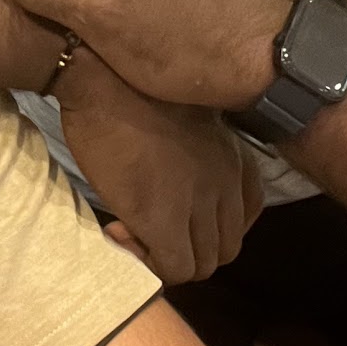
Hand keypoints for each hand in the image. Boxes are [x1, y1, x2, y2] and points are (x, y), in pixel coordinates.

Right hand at [53, 44, 263, 283]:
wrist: (100, 77)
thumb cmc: (134, 86)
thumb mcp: (192, 115)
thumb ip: (203, 150)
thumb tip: (184, 176)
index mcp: (236, 158)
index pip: (247, 217)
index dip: (211, 227)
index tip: (180, 217)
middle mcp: (227, 183)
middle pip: (225, 248)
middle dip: (189, 248)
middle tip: (150, 229)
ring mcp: (197, 203)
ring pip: (201, 265)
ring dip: (167, 258)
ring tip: (132, 230)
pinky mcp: (162, 218)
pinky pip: (173, 268)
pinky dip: (149, 264)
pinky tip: (120, 231)